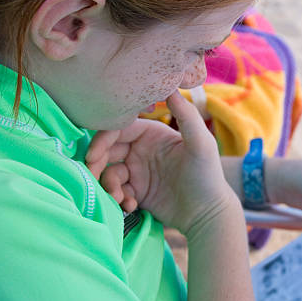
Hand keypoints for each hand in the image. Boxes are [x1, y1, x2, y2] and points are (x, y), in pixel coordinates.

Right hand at [85, 91, 238, 235]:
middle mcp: (141, 150)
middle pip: (107, 150)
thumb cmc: (207, 175)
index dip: (102, 139)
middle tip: (93, 178)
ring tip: (118, 198)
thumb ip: (186, 115)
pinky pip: (116, 192)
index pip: (119, 129)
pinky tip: (131, 205)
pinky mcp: (136, 192)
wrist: (208, 213)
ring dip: (108, 185)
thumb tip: (170, 87)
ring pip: (109, 173)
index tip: (93, 154)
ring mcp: (138, 172)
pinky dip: (118, 199)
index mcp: (153, 133)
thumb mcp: (201, 144)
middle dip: (97, 164)